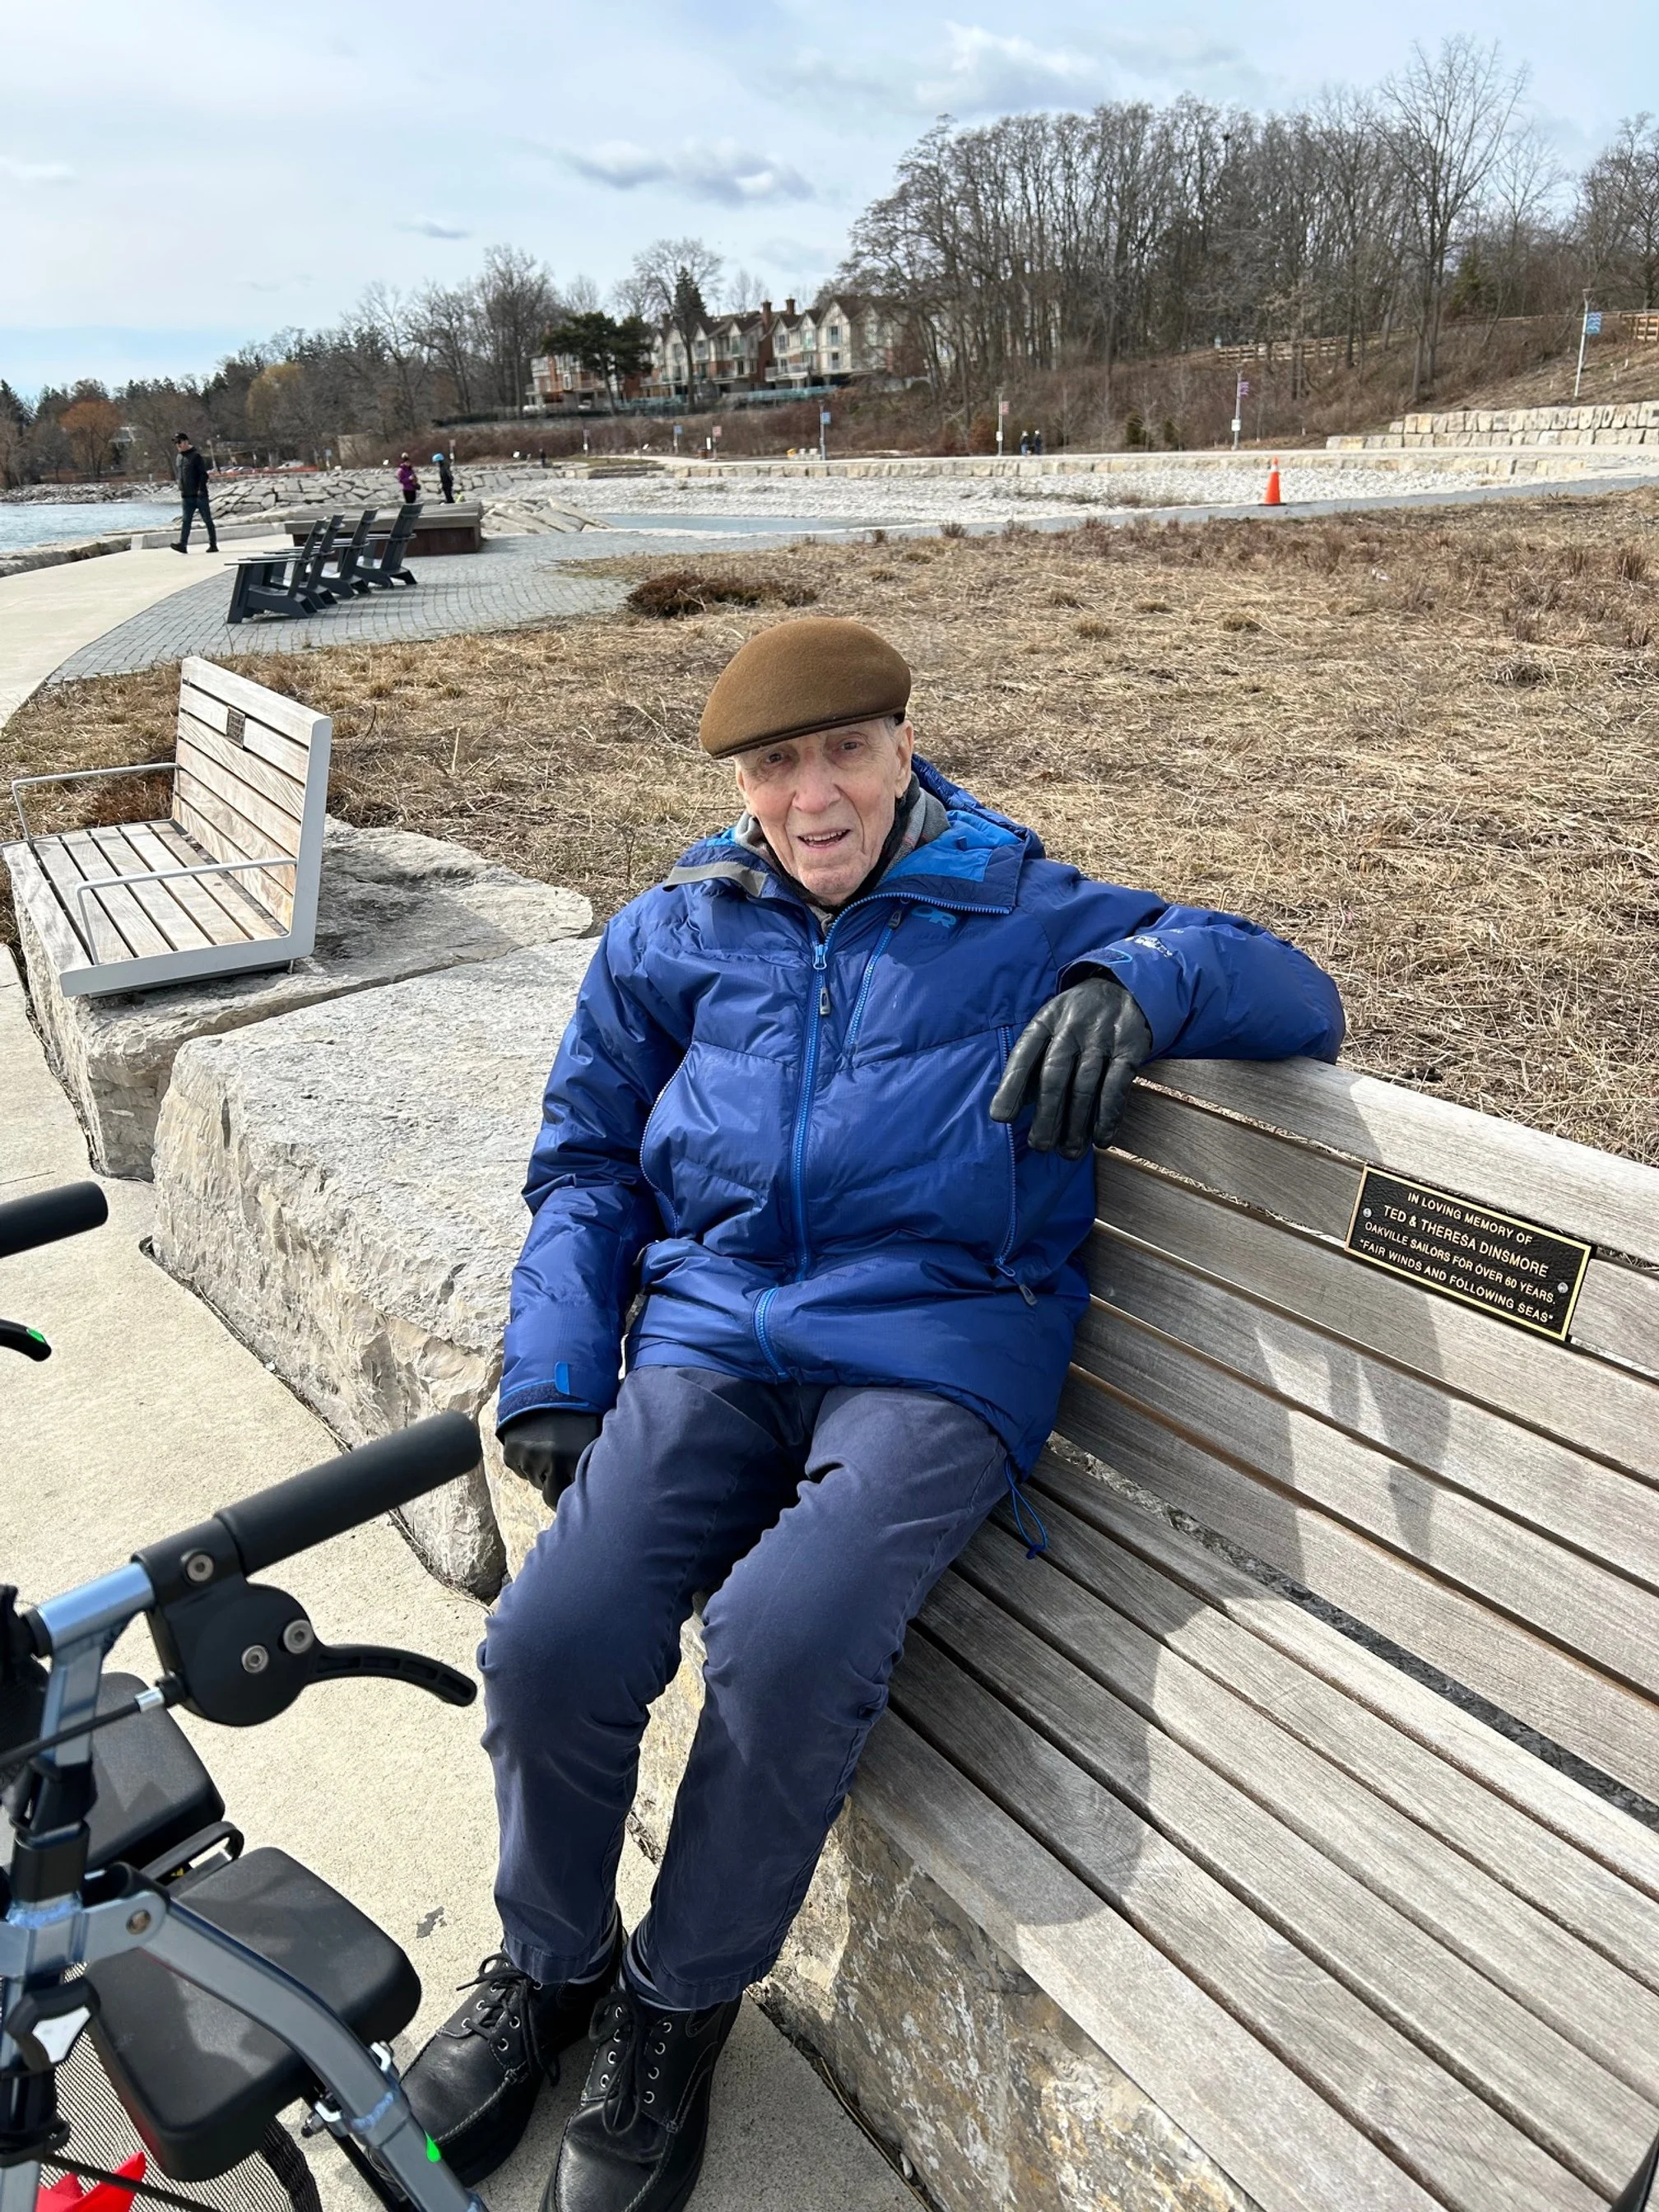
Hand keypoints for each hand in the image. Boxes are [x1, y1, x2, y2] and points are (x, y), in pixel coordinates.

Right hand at [500, 1409, 600, 1506]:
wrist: (546, 1380)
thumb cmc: (579, 1409)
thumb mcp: (593, 1433)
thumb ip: (592, 1461)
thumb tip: (597, 1488)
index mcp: (576, 1456)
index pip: (573, 1494)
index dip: (576, 1495)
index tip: (579, 1494)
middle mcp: (551, 1460)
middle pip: (551, 1496)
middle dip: (557, 1488)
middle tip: (562, 1472)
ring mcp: (528, 1457)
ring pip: (535, 1481)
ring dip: (542, 1472)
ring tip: (550, 1447)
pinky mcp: (510, 1453)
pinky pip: (519, 1469)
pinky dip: (526, 1461)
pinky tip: (534, 1442)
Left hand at [989, 976, 1152, 1160]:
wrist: (1125, 989)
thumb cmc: (1076, 1019)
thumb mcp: (1050, 1027)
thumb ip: (1033, 1062)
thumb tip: (1015, 1106)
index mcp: (1045, 1022)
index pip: (1023, 1055)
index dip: (1011, 1087)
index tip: (1001, 1117)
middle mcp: (1071, 1029)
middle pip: (1054, 1078)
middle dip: (1046, 1116)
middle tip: (1039, 1145)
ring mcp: (1101, 1039)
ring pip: (1084, 1088)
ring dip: (1076, 1125)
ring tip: (1067, 1152)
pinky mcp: (1129, 1050)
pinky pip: (1116, 1089)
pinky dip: (1108, 1117)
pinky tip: (1100, 1139)